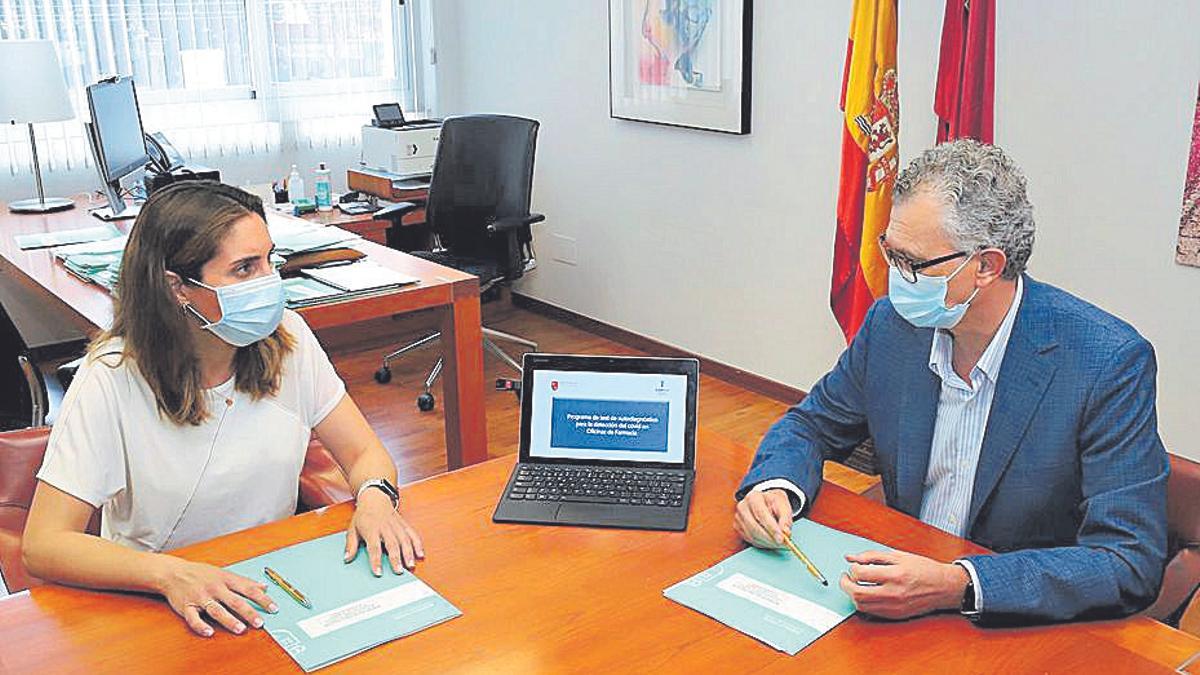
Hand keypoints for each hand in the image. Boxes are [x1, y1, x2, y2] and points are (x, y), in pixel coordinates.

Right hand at [156, 557, 278, 637]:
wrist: (173, 572)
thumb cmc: (200, 573)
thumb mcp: (224, 573)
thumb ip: (244, 582)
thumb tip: (264, 587)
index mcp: (226, 579)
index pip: (248, 589)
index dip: (262, 599)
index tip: (274, 608)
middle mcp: (215, 588)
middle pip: (235, 601)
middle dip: (249, 612)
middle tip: (260, 622)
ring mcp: (201, 598)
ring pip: (217, 610)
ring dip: (229, 620)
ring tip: (240, 629)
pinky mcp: (187, 607)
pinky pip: (194, 618)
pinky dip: (201, 626)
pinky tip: (209, 632)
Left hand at [345, 488, 424, 575]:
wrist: (375, 498)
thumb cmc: (363, 516)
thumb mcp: (352, 529)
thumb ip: (350, 545)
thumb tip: (347, 559)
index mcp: (371, 529)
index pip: (374, 547)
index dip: (376, 560)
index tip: (378, 572)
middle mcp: (385, 527)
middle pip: (392, 544)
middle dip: (396, 558)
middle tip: (399, 571)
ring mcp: (396, 525)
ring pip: (404, 539)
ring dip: (408, 553)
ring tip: (410, 565)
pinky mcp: (404, 524)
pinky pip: (412, 534)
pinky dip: (417, 544)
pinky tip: (420, 554)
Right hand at [734, 488, 793, 548]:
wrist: (765, 501)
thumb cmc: (773, 502)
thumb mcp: (783, 505)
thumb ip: (786, 518)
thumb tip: (786, 532)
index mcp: (753, 497)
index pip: (762, 515)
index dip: (772, 529)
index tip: (782, 539)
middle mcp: (743, 507)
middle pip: (754, 527)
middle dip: (770, 538)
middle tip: (782, 544)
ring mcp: (738, 518)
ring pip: (752, 536)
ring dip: (767, 542)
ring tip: (778, 543)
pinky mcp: (738, 527)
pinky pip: (750, 539)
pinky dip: (762, 543)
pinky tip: (770, 542)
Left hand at [838, 550, 968, 619]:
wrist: (944, 587)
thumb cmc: (924, 569)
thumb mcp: (899, 556)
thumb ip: (872, 556)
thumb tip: (850, 557)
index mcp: (895, 574)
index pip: (861, 574)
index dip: (852, 569)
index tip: (854, 566)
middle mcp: (894, 593)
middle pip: (857, 593)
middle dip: (845, 584)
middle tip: (846, 577)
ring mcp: (894, 606)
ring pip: (861, 605)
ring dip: (853, 595)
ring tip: (855, 585)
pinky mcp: (895, 615)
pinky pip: (871, 612)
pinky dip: (864, 603)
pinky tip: (866, 594)